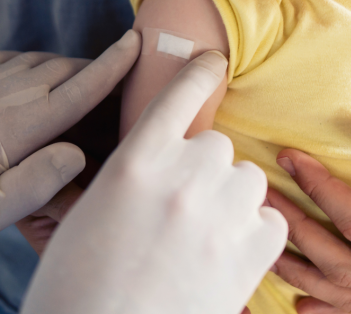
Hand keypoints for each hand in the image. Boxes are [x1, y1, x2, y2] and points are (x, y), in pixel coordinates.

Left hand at [0, 30, 139, 255]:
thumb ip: (41, 181)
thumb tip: (78, 151)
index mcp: (15, 125)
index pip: (79, 88)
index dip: (114, 66)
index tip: (140, 42)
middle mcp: (1, 96)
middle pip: (64, 68)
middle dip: (99, 63)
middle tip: (128, 66)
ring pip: (38, 60)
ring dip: (68, 62)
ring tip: (89, 73)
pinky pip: (7, 59)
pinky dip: (33, 59)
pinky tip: (33, 70)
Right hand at [21, 52, 287, 313]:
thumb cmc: (78, 288)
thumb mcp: (86, 218)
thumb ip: (128, 177)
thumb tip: (153, 159)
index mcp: (134, 163)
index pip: (179, 95)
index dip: (199, 72)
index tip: (215, 61)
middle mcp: (184, 177)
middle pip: (216, 144)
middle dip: (203, 168)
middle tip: (180, 209)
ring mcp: (222, 214)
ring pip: (247, 178)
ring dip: (231, 197)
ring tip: (202, 236)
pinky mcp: (253, 253)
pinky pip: (271, 220)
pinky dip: (254, 233)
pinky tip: (225, 257)